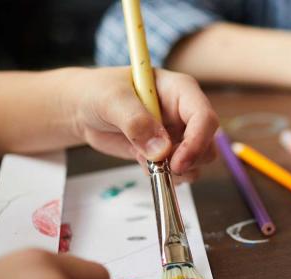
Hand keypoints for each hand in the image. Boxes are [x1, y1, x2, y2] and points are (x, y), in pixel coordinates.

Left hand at [66, 67, 218, 178]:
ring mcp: (178, 134)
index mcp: (180, 91)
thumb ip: (136, 121)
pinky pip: (180, 172)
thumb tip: (162, 150)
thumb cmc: (97, 92)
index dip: (197, 142)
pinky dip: (165, 176)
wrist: (82, 108)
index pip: (204, 117)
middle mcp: (185, 113)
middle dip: (189, 161)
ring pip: (198, 161)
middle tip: (162, 167)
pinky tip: (142, 163)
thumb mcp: (112, 100)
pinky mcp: (168, 153)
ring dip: (178, 172)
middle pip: (208, 143)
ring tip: (147, 162)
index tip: (178, 163)